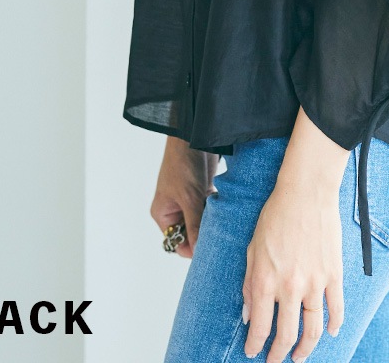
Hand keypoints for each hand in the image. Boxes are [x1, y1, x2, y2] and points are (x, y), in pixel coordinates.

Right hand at [150, 136, 219, 259]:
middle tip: (219, 239)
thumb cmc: (183, 165)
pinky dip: (215, 210)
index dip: (191, 249)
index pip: (176, 242)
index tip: (208, 251)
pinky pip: (208, 209)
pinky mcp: (201, 191)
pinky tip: (224, 211)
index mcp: (163, 214)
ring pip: (201, 221)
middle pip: (189, 233)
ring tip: (222, 224)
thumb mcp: (189, 198)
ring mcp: (188, 201)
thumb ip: (194, 225)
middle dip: (202, 234)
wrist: (195, 136)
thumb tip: (196, 252)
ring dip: (210, 221)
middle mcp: (174, 210)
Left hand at [242, 169, 344, 362]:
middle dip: (279, 354)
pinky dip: (334, 325)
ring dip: (306, 348)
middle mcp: (289, 287)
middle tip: (275, 360)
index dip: (255, 345)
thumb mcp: (252, 249)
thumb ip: (249, 284)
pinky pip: (337, 308)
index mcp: (265, 281)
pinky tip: (330, 333)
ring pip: (312, 329)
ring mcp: (314, 282)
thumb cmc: (276, 216)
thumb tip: (249, 315)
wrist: (306, 193)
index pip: (260, 327)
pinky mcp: (333, 274)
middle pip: (286, 335)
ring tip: (299, 355)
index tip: (253, 352)